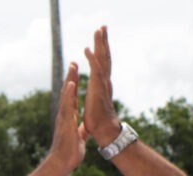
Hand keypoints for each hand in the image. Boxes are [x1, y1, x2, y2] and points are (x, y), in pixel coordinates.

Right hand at [48, 62, 86, 172]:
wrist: (62, 163)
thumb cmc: (70, 153)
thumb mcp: (79, 138)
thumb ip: (82, 131)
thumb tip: (86, 128)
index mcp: (69, 118)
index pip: (72, 99)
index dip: (74, 87)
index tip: (76, 75)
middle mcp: (65, 114)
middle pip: (68, 92)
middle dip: (70, 77)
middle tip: (73, 63)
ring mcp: (64, 117)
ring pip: (66, 95)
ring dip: (69, 80)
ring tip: (72, 66)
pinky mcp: (65, 121)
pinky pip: (67, 105)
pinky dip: (68, 93)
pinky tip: (70, 83)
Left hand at [81, 26, 122, 147]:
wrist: (104, 132)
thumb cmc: (99, 123)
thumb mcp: (94, 105)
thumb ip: (96, 99)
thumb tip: (98, 98)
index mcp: (101, 84)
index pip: (102, 64)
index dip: (102, 50)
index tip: (101, 38)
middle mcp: (104, 81)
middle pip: (105, 57)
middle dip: (104, 41)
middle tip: (103, 26)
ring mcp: (102, 84)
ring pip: (103, 60)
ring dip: (100, 44)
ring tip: (99, 30)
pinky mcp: (97, 90)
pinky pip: (95, 71)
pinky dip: (92, 60)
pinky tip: (87, 50)